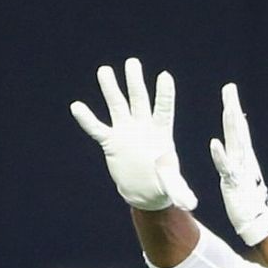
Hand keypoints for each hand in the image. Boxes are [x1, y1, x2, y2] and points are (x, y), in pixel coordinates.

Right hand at [70, 58, 197, 211]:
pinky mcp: (111, 142)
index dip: (164, 94)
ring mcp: (126, 132)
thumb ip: (179, 190)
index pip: (163, 109)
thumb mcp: (172, 186)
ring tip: (105, 70)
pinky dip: (87, 118)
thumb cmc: (162, 185)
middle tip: (132, 63)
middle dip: (135, 82)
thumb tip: (190, 204)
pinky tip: (77, 106)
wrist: (145, 192)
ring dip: (111, 89)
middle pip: (139, 99)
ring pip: (118, 106)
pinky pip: (97, 128)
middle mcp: (142, 126)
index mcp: (161, 132)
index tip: (165, 76)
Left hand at [209, 83, 267, 245]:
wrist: (258, 222)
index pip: (238, 128)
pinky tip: (214, 143)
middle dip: (232, 107)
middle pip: (238, 128)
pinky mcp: (233, 183)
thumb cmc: (249, 201)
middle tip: (229, 88)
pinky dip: (220, 155)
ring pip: (235, 142)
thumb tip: (238, 150)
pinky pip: (226, 167)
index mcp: (244, 156)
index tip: (230, 91)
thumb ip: (241, 161)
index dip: (234, 109)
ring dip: (231, 124)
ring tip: (227, 106)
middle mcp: (244, 159)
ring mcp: (240, 169)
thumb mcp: (243, 176)